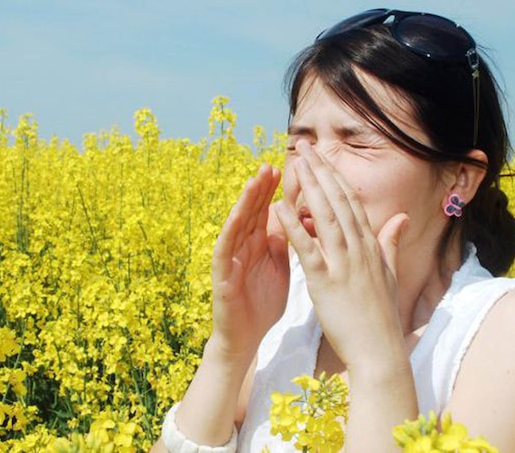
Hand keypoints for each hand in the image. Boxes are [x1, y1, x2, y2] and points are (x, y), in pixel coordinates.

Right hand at [209, 164, 289, 361]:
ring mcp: (230, 259)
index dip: (275, 191)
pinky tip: (237, 216)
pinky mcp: (222, 276)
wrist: (247, 338)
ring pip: (237, 224)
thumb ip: (282, 244)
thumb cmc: (262, 304)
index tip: (288, 169)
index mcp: (259, 245)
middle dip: (260, 188)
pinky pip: (224, 249)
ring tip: (254, 181)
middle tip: (271, 164)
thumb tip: (292, 218)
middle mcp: (243, 247)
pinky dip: (230, 231)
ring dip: (245, 202)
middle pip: (251, 212)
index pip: (267, 211)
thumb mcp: (279, 268)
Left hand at [275, 141, 408, 371]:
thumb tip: (402, 218)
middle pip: (338, 201)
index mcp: (370, 245)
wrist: (379, 350)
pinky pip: (307, 248)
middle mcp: (358, 248)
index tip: (322, 157)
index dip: (335, 176)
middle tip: (305, 147)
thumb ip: (390, 242)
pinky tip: (278, 207)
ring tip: (295, 164)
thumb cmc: (380, 315)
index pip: (351, 202)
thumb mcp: (388, 273)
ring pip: (325, 216)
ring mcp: (343, 263)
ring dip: (309, 188)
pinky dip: (292, 226)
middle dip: (321, 171)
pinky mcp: (326, 281)